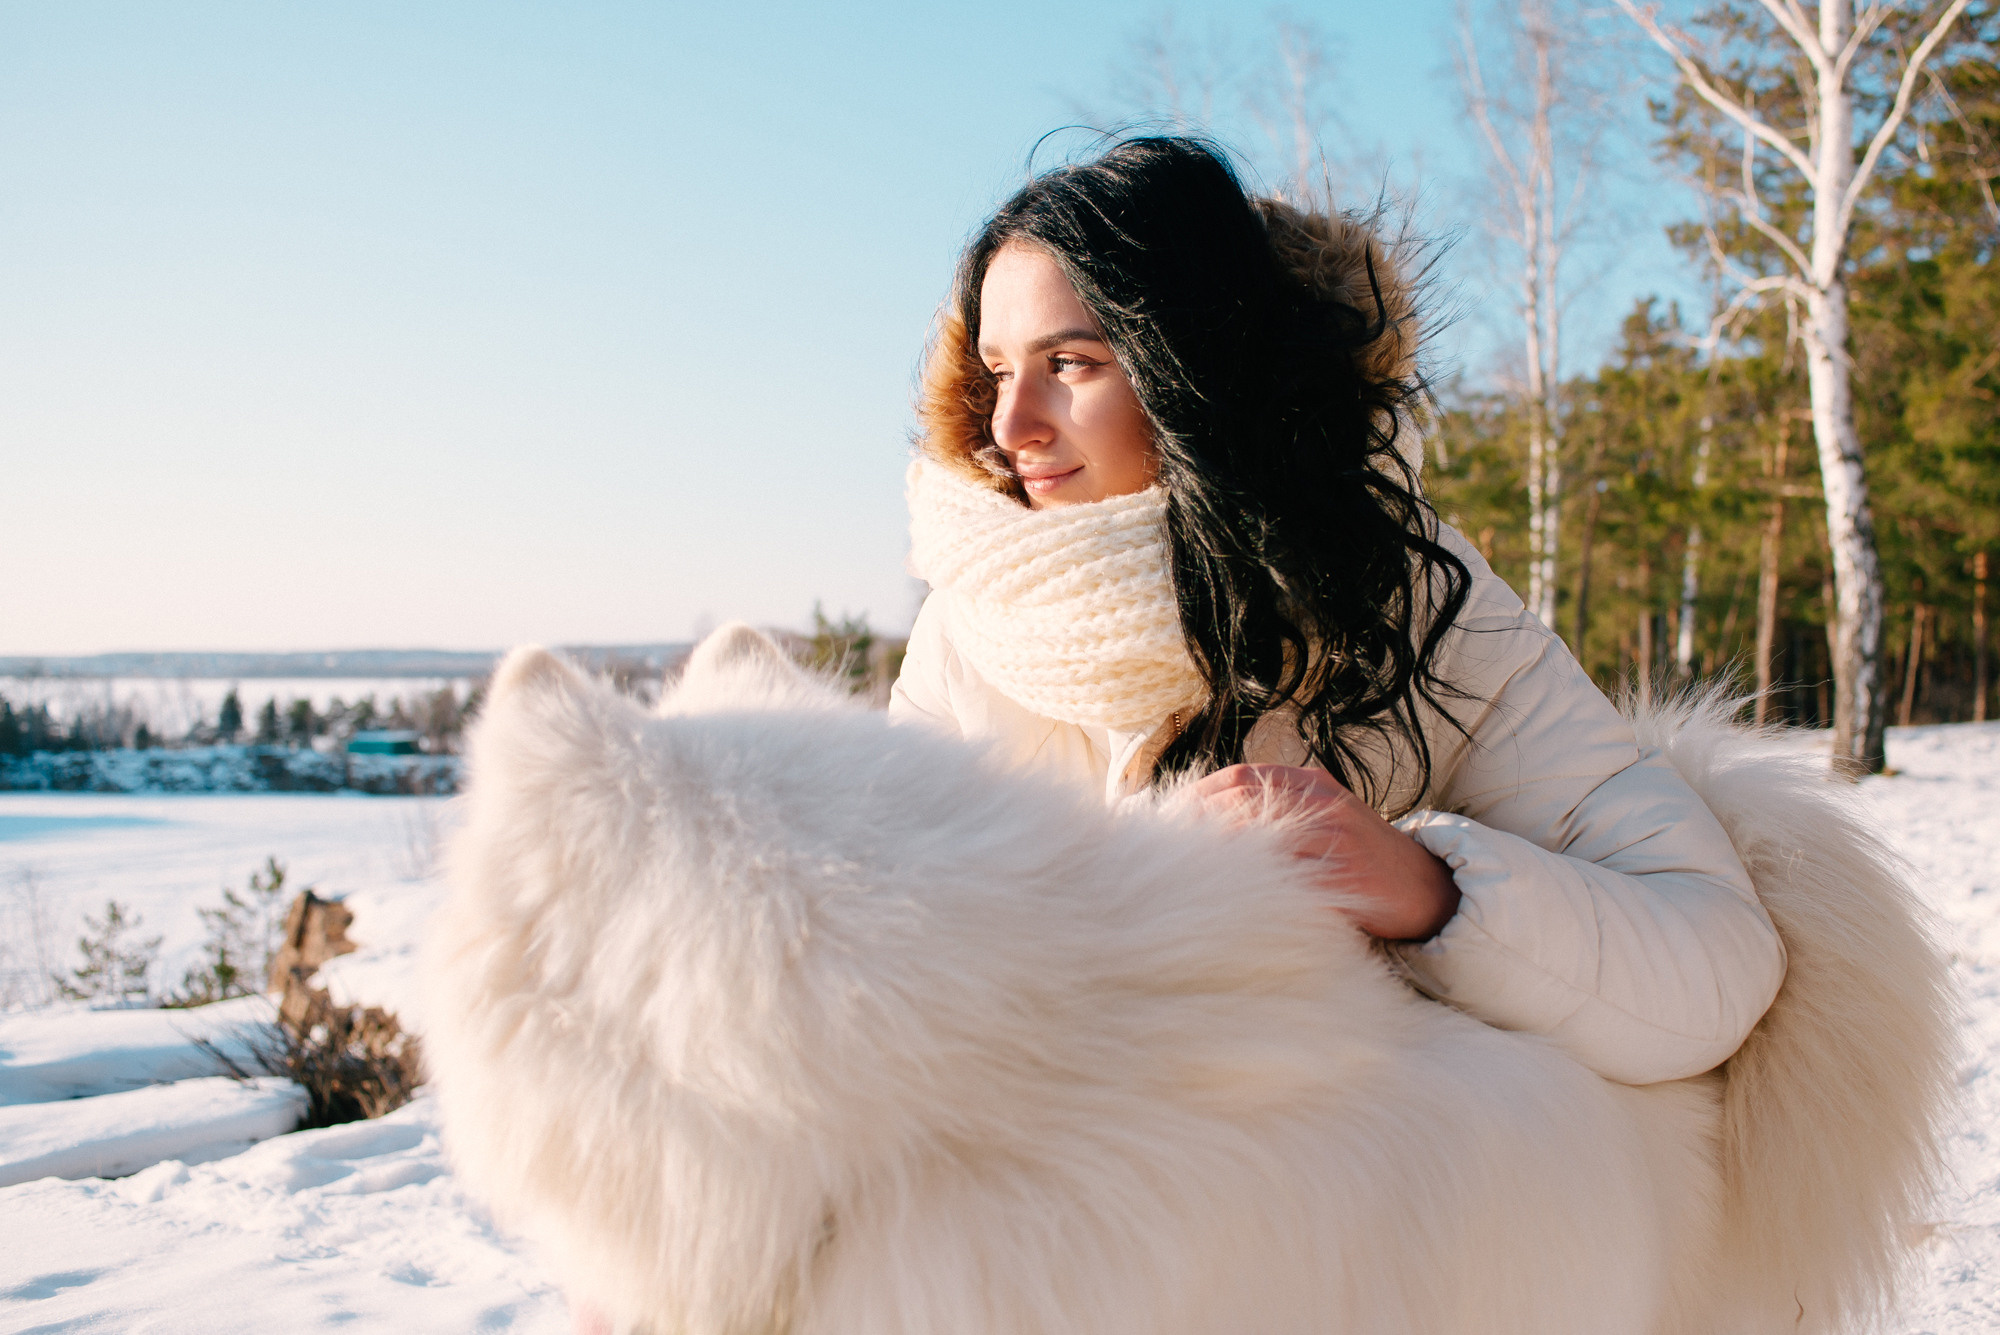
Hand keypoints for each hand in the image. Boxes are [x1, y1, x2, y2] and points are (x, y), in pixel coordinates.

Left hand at [1188, 764, 1459, 941]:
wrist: (1428, 890)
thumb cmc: (1361, 860)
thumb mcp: (1322, 819)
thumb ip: (1277, 812)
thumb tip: (1206, 827)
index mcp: (1310, 782)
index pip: (1237, 776)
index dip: (1195, 796)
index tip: (1163, 818)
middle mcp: (1320, 800)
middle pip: (1238, 798)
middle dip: (1194, 822)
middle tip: (1161, 849)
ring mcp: (1333, 836)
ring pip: (1257, 837)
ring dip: (1215, 856)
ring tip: (1182, 875)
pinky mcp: (1345, 875)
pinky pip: (1288, 880)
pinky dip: (1254, 889)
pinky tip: (1227, 902)